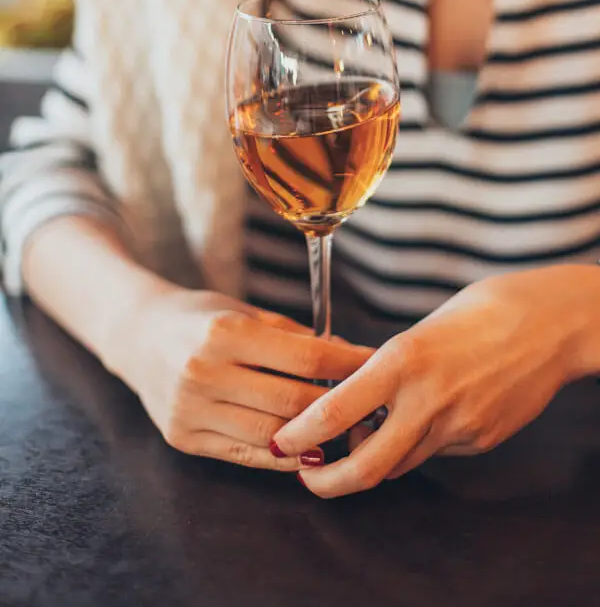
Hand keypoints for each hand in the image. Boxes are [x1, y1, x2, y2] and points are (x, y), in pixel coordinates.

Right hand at [115, 285, 372, 471]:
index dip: (348, 363)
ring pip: (272, 435)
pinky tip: (306, 450)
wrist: (136, 336)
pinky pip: (244, 455)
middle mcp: (203, 372)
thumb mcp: (243, 312)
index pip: (305, 355)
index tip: (375, 364)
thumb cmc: (200, 318)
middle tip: (369, 405)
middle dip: (338, 405)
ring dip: (314, 437)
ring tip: (344, 431)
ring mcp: (190, 409)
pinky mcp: (183, 438)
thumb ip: (292, 336)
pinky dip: (281, 456)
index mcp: (224, 332)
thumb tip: (348, 354)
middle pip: (293, 401)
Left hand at [271, 266, 596, 496]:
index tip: (281, 443)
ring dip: (374, 458)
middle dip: (327, 482)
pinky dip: (419, 443)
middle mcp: (427, 399)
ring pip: (399, 463)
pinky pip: (435, 452)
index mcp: (402, 360)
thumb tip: (350, 399)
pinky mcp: (481, 440)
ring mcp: (458, 425)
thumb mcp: (419, 332)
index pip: (334, 412)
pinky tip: (431, 412)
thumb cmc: (477, 313)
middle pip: (365, 466)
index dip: (300, 436)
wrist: (548, 323)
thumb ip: (385, 370)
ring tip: (366, 432)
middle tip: (308, 477)